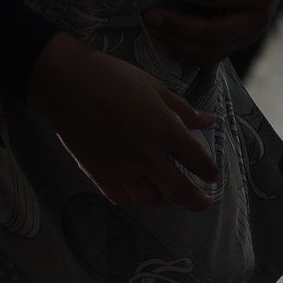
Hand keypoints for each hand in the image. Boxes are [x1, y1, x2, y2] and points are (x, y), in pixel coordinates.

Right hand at [27, 34, 220, 211]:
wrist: (69, 86)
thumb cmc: (115, 79)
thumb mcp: (156, 88)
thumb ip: (183, 110)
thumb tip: (211, 120)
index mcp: (165, 130)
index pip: (196, 159)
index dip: (209, 171)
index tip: (213, 176)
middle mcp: (148, 155)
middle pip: (178, 190)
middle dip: (196, 201)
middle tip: (204, 203)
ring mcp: (122, 169)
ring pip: (150, 198)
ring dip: (165, 200)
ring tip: (170, 196)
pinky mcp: (99, 175)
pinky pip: (121, 197)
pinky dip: (134, 198)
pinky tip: (138, 191)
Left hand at [145, 0, 282, 67]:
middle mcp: (257, 19)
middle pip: (212, 33)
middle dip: (176, 26)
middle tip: (149, 15)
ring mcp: (250, 35)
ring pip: (211, 51)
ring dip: (178, 43)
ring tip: (153, 29)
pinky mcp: (240, 42)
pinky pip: (212, 56)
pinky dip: (188, 54)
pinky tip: (167, 42)